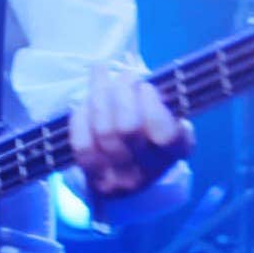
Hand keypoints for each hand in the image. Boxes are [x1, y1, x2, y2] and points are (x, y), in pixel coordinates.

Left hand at [69, 66, 194, 198]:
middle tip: (124, 75)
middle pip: (128, 128)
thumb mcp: (169, 122)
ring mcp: (117, 176)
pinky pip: (82, 144)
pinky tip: (84, 102)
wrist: (128, 178)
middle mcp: (146, 170)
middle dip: (122, 93)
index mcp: (172, 152)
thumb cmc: (151, 137)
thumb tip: (141, 81)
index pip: (164, 133)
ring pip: (104, 131)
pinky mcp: (92, 177)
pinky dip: (81, 117)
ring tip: (101, 74)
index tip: (145, 86)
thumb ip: (163, 103)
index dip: (151, 105)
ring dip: (99, 96)